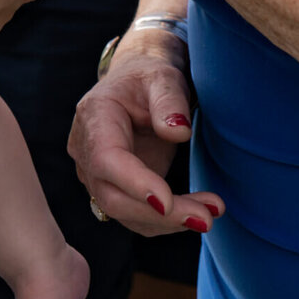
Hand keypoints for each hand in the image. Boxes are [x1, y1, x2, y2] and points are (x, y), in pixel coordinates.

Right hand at [68, 45, 223, 237]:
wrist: (139, 86)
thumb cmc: (150, 78)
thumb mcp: (164, 77)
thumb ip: (169, 100)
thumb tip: (179, 132)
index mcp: (94, 115)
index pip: (106, 158)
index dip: (134, 183)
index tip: (168, 202)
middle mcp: (86, 149)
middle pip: (113, 196)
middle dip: (160, 215)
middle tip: (206, 218)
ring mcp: (96, 174)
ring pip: (125, 213)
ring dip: (169, 222)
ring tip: (211, 213)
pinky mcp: (112, 189)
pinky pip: (135, 215)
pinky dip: (167, 221)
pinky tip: (199, 212)